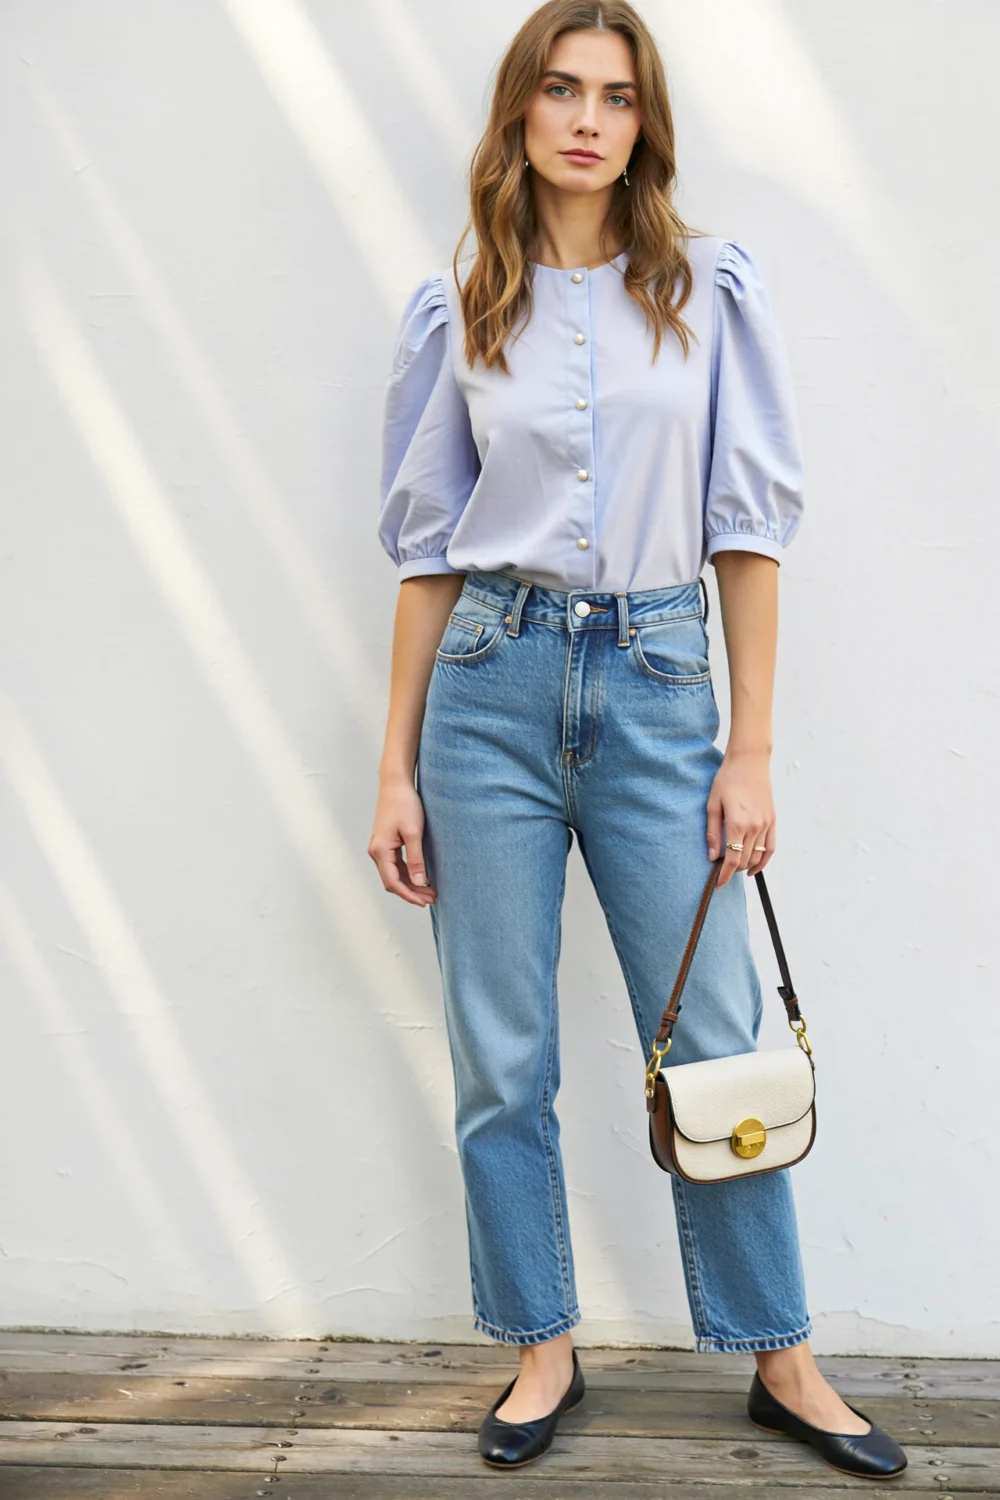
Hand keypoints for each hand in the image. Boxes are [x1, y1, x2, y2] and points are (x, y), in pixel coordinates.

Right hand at [368, 778, 436, 905]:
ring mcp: (379, 848)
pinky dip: (407, 874)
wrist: (396, 784)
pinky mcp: (385, 844)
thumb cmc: (404, 804)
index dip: (409, 895)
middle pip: (392, 881)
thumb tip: (419, 882)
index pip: (393, 882)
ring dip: (410, 884)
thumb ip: (416, 859)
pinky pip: (394, 865)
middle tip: (432, 898)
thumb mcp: (413, 833)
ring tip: (429, 891)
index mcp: (380, 850)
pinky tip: (421, 877)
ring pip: (393, 875)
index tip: (425, 902)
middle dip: (412, 892)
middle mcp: (376, 851)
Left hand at [705, 749, 774, 886]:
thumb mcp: (712, 804)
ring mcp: (766, 824)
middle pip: (745, 860)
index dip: (724, 875)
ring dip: (747, 866)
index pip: (732, 860)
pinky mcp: (773, 820)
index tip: (718, 884)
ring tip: (735, 869)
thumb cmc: (727, 780)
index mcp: (737, 824)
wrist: (749, 762)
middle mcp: (755, 827)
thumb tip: (712, 857)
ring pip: (759, 856)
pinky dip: (764, 860)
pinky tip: (755, 866)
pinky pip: (771, 847)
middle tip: (721, 871)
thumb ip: (712, 833)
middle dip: (733, 870)